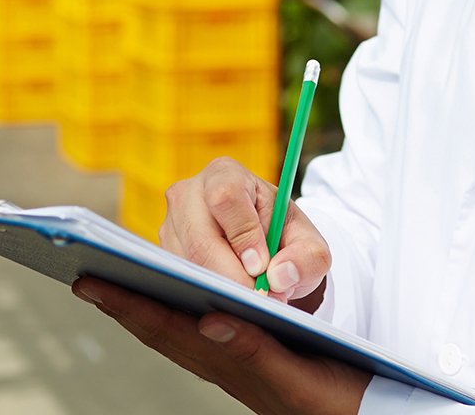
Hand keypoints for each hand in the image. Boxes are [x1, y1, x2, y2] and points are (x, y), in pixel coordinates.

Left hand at [75, 277, 371, 414]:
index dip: (128, 304)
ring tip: (112, 288)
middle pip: (162, 331)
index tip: (91, 284)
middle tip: (84, 280)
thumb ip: (255, 350)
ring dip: (141, 310)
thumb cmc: (337, 396)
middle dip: (123, 304)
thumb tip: (209, 319)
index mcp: (232, 365)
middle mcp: (223, 367)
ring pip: (174, 335)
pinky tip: (169, 305)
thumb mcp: (300, 375)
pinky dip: (172, 317)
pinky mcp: (245, 363)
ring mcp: (231, 367)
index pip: (169, 329)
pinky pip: (195, 337)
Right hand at [161, 157, 330, 305]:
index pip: (226, 198)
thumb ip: (308, 258)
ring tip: (250, 298)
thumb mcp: (310, 246)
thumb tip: (280, 276)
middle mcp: (189, 193)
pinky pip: (180, 280)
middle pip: (199, 238)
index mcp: (226, 174)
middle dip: (232, 275)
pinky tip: (229, 299)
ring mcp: (170, 224)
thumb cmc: (285, 240)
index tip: (262, 267)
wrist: (263, 250)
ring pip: (187, 264)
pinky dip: (206, 295)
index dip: (244, 236)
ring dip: (220, 288)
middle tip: (259, 299)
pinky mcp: (165, 253)